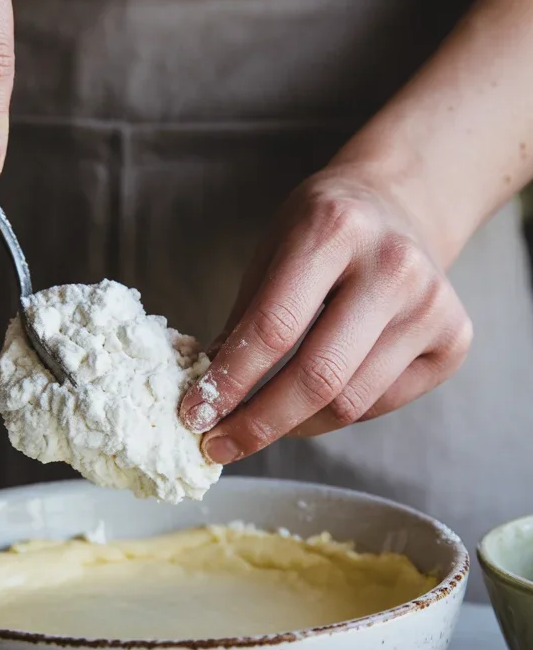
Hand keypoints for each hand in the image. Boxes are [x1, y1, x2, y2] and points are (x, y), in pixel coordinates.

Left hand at [179, 167, 472, 463]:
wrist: (399, 204)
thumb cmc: (322, 233)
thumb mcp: (270, 252)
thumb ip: (243, 322)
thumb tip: (206, 400)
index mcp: (334, 228)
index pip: (273, 328)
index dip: (229, 383)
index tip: (194, 416)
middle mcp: (394, 264)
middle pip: (318, 376)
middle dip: (258, 423)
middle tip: (218, 445)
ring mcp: (432, 304)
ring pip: (350, 403)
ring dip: (294, 426)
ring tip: (258, 425)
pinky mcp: (454, 339)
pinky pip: (380, 404)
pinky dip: (336, 414)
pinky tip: (314, 400)